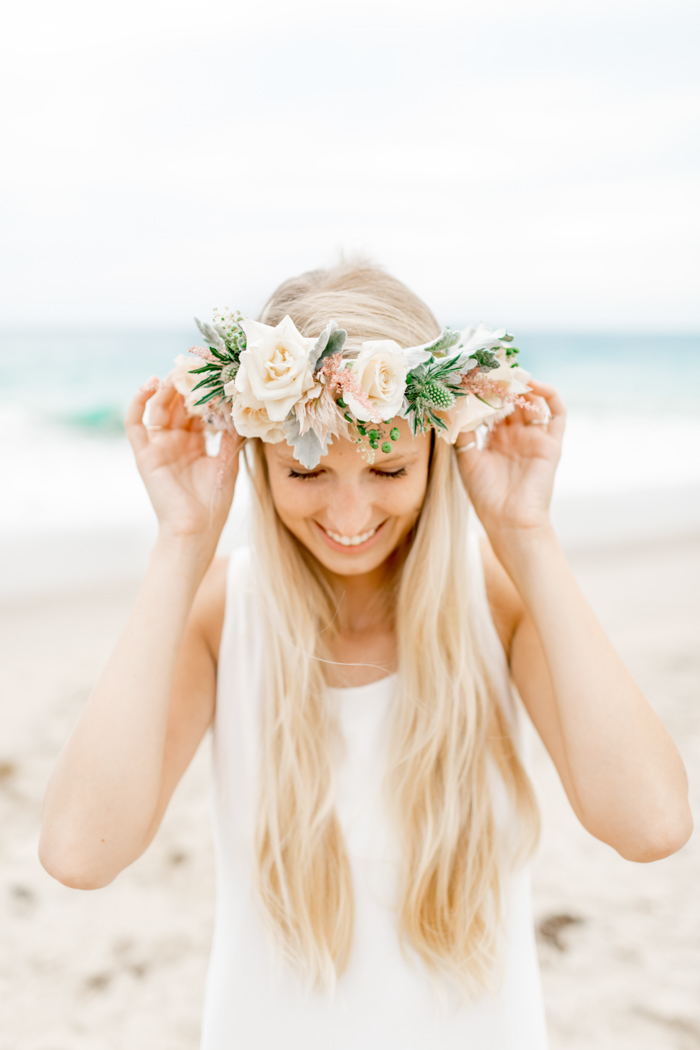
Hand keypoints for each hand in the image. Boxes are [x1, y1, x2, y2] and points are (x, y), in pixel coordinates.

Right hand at [125, 377, 243, 556]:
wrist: (195, 531)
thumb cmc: (213, 505)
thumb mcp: (227, 464)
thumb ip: (231, 437)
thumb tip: (242, 410)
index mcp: (196, 443)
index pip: (198, 409)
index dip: (205, 391)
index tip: (215, 371)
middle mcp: (176, 441)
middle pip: (178, 404)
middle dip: (186, 384)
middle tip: (195, 363)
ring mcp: (158, 446)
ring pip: (159, 408)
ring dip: (166, 387)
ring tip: (177, 370)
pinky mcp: (144, 454)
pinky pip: (135, 423)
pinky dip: (138, 401)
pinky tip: (150, 384)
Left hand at [454, 380, 565, 538]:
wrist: (510, 521)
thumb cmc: (486, 496)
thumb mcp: (467, 460)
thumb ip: (462, 433)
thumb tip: (453, 405)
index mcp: (495, 439)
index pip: (492, 406)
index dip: (484, 391)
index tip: (471, 376)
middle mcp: (515, 435)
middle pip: (512, 400)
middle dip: (501, 384)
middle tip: (489, 367)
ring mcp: (534, 437)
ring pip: (532, 402)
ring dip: (521, 386)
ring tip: (507, 373)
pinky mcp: (551, 443)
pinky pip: (557, 413)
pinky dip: (548, 395)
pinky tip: (532, 384)